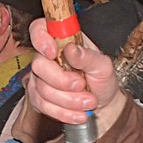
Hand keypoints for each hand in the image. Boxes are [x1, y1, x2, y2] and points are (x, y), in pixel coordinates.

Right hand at [25, 19, 128, 134]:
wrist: (102, 103)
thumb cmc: (101, 80)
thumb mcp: (103, 65)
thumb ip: (88, 56)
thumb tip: (71, 48)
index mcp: (62, 41)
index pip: (39, 29)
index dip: (40, 38)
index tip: (53, 52)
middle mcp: (48, 58)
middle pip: (38, 64)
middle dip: (61, 80)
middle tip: (81, 85)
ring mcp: (40, 78)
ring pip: (42, 89)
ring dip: (67, 100)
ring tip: (88, 102)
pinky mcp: (38, 97)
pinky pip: (43, 105)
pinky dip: (63, 112)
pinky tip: (77, 113)